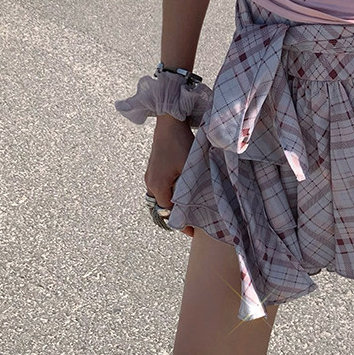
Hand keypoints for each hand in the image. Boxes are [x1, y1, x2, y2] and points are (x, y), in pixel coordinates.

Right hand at [144, 115, 195, 236]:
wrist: (169, 122)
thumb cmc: (180, 143)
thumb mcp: (190, 166)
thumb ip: (193, 187)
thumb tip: (204, 204)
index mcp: (158, 185)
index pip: (168, 212)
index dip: (182, 223)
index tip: (194, 232)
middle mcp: (150, 182)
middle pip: (163, 206)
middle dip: (177, 215)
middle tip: (193, 220)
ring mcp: (150, 175)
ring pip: (161, 197)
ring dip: (173, 202)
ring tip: (190, 206)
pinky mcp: (152, 168)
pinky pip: (160, 187)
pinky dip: (170, 192)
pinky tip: (183, 189)